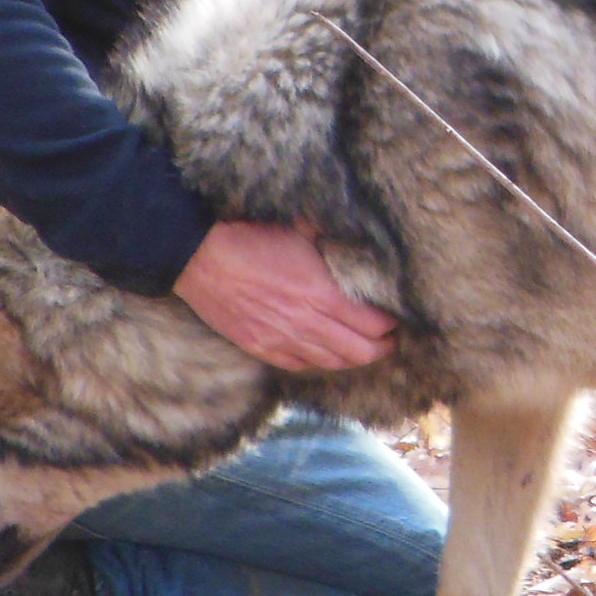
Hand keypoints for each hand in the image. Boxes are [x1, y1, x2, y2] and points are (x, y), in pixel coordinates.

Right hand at [172, 219, 397, 370]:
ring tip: (365, 350)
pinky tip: (327, 355)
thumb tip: (357, 233)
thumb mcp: (301, 230)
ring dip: (354, 358)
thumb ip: (332, 238)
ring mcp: (282, 340)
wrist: (200, 255)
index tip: (396, 317)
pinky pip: (300, 366)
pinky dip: (320, 363)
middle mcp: (307, 324)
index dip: (390, 323)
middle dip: (381, 347)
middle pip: (360, 352)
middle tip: (390, 340)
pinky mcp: (261, 348)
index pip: (372, 323)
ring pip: (332, 363)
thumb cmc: (251, 237)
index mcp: (323, 294)